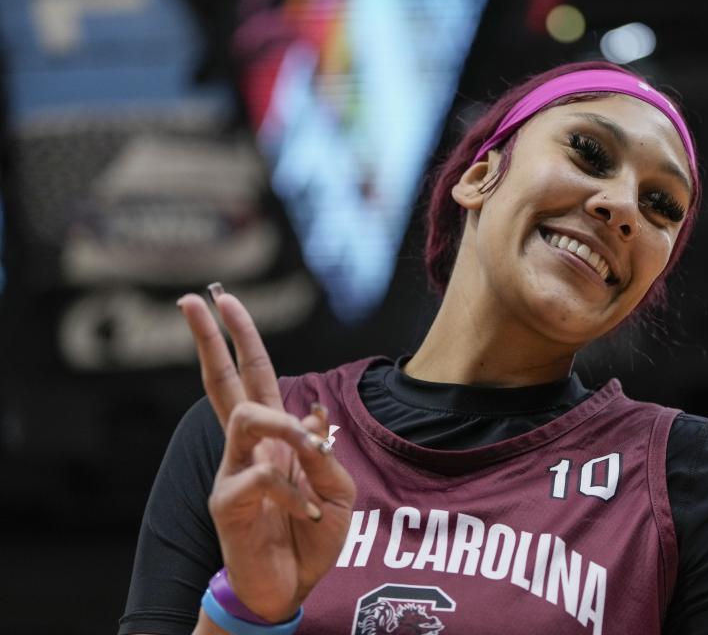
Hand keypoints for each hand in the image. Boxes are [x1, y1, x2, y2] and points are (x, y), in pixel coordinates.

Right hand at [177, 285, 355, 622]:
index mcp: (273, 435)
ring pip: (245, 418)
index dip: (240, 337)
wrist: (290, 587)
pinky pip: (261, 479)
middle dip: (209, 339)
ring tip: (313, 457)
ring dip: (284, 427)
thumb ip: (322, 450)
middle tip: (193, 299)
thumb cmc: (310, 533)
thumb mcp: (335, 488)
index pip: (253, 375)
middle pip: (221, 382)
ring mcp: (232, 472)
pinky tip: (307, 515)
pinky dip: (293, 494)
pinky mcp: (227, 504)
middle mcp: (247, 446)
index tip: (222, 298)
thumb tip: (310, 413)